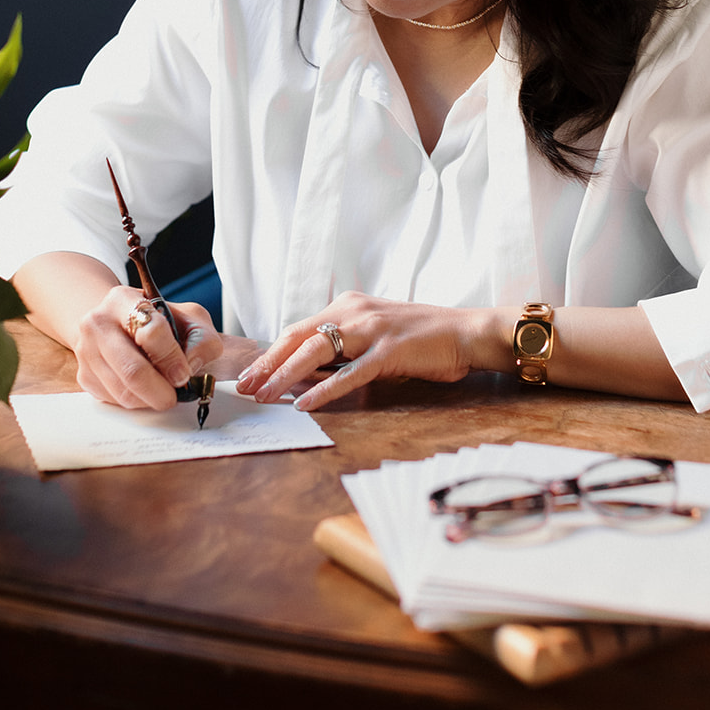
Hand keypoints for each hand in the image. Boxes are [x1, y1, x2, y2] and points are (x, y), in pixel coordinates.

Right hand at [73, 285, 220, 410]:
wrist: (120, 323)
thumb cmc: (158, 321)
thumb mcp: (189, 318)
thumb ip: (202, 339)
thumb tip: (191, 365)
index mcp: (123, 300)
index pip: (150, 331)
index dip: (171, 358)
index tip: (184, 374)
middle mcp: (98, 323)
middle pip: (132, 369)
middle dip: (160, 390)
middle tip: (175, 396)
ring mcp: (86, 351)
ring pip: (123, 391)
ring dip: (150, 399)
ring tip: (163, 392)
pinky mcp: (84, 376)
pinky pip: (114, 400)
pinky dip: (136, 402)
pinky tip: (145, 389)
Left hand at [235, 291, 495, 412]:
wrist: (466, 332)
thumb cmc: (421, 338)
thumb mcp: (375, 335)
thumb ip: (345, 347)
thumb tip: (306, 373)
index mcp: (349, 305)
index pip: (299, 328)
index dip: (271, 352)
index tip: (249, 374)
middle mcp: (356, 311)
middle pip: (299, 336)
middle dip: (268, 364)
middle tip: (244, 388)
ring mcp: (373, 329)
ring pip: (317, 351)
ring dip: (286, 374)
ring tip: (265, 396)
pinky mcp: (391, 351)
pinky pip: (350, 372)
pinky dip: (325, 389)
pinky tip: (305, 404)